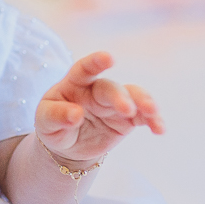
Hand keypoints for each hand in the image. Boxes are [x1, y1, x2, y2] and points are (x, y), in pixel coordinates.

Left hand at [35, 52, 163, 163]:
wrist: (67, 145)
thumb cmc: (52, 125)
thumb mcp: (45, 122)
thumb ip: (57, 116)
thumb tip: (75, 114)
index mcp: (74, 84)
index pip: (84, 69)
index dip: (96, 62)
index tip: (108, 58)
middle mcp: (96, 89)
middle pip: (111, 88)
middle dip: (121, 97)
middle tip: (127, 109)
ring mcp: (114, 103)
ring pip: (133, 96)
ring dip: (144, 103)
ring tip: (152, 114)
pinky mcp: (127, 119)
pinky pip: (143, 116)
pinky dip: (153, 120)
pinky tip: (159, 128)